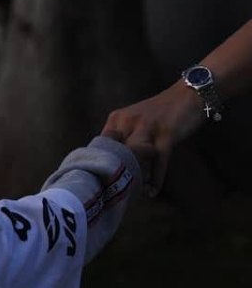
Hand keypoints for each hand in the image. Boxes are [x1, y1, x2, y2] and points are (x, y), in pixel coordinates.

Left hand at [102, 81, 207, 195]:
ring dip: (133, 177)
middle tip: (112, 192)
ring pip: (134, 157)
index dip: (99, 163)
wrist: (189, 94)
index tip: (98, 181)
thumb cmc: (162, 112)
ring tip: (131, 193)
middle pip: (115, 152)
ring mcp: (148, 128)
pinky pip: (159, 161)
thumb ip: (125, 136)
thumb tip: (114, 160)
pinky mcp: (166, 135)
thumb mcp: (136, 120)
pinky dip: (155, 179)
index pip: (101, 144)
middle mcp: (128, 121)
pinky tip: (152, 191)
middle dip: (114, 172)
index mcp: (117, 118)